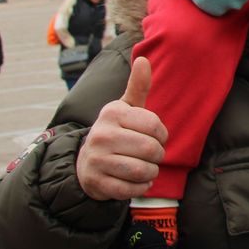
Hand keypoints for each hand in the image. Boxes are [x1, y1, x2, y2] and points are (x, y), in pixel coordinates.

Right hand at [76, 57, 168, 200]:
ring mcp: (96, 159)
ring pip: (142, 170)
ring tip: (145, 168)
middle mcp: (101, 135)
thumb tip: (143, 58)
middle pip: (151, 149)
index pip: (156, 126)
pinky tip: (136, 181)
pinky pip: (131, 189)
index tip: (154, 136)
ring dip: (150, 173)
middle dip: (157, 155)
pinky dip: (140, 187)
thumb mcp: (126, 108)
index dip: (162, 135)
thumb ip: (138, 87)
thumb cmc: (117, 132)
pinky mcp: (96, 182)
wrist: (87, 163)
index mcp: (112, 113)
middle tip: (151, 155)